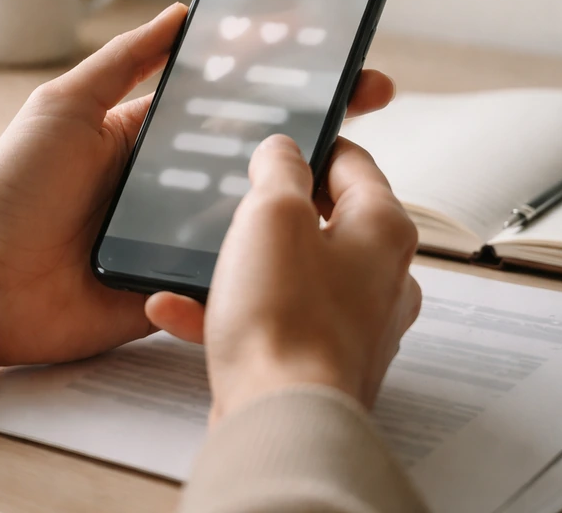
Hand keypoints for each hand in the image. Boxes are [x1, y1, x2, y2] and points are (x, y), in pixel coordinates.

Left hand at [0, 3, 397, 373]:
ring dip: (303, 185)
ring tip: (354, 159)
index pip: (226, 97)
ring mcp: (179, 232)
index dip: (277, 74)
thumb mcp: (66, 106)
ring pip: (255, 206)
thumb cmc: (14, 190)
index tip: (328, 50)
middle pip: (253, 148)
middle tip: (367, 96)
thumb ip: (123, 63)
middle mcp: (171, 181)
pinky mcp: (180, 281)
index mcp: (149, 135)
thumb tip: (179, 13)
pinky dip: (271, 250)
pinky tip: (314, 231)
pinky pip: (234, 265)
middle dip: (313, 120)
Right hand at [146, 135, 421, 422]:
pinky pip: (274, 320)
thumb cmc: (285, 320)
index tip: (279, 142)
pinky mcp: (320, 360)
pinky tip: (179, 309)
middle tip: (234, 198)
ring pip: (292, 273)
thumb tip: (283, 150)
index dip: (312, 145)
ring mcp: (354, 324)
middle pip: (324, 220)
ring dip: (240, 264)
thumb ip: (280, 169)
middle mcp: (380, 277)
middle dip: (270, 209)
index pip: (354, 164)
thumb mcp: (271, 215)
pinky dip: (231, 310)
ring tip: (195, 257)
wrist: (279, 419)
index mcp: (383, 231)